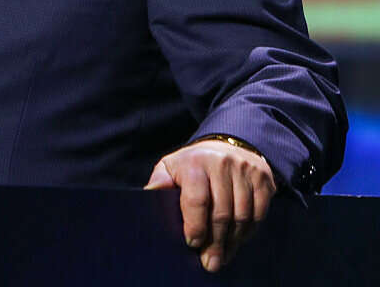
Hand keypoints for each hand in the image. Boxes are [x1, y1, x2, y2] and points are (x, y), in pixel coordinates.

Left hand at [145, 139, 275, 271]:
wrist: (226, 147)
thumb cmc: (193, 164)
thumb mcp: (171, 167)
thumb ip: (160, 183)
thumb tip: (147, 198)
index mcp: (194, 162)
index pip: (197, 200)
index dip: (195, 226)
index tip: (192, 244)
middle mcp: (222, 164)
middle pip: (221, 213)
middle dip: (215, 242)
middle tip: (210, 263)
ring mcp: (245, 171)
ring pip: (242, 216)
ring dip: (232, 241)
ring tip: (223, 256)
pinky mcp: (263, 179)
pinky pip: (259, 214)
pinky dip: (248, 232)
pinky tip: (238, 240)